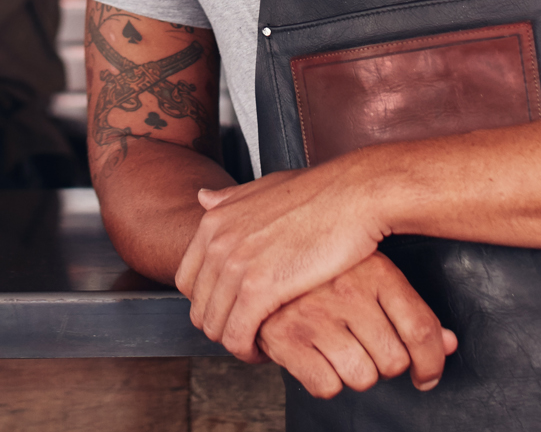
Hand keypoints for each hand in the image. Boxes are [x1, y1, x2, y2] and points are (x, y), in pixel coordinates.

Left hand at [176, 155, 387, 359]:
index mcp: (215, 220)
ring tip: (260, 343)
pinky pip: (237, 336)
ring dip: (235, 343)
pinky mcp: (260, 288)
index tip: (233, 310)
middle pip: (198, 307)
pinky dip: (248, 351)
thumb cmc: (319, 193)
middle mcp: (217, 242)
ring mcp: (236, 264)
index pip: (187, 279)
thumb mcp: (265, 188)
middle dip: (221, 324)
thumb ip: (231, 200)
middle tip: (248, 331)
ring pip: (215, 326)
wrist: (353, 195)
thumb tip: (203, 199)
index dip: (208, 302)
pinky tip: (268, 350)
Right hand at [257, 253, 456, 398]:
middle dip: (385, 365)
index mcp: (375, 270)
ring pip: (362, 378)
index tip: (427, 374)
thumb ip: (412, 311)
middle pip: (394, 361)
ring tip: (342, 350)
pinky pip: (326, 386)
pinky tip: (318, 356)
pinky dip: (325, 380)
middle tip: (368, 348)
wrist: (262, 261)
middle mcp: (347, 291)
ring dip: (357, 374)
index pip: (420, 329)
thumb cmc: (326, 271)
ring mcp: (315, 314)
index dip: (432, 362)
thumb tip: (450, 345)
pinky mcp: (286, 337)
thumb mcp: (373, 274)